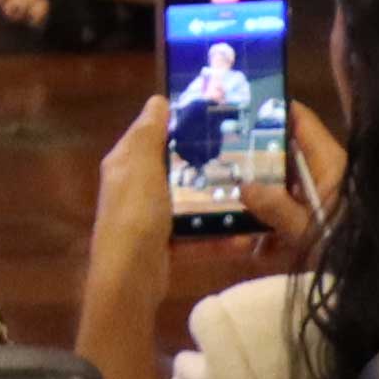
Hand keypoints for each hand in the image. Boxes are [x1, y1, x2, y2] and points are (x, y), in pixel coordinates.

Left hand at [72, 90, 296, 378]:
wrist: (130, 278)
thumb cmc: (135, 215)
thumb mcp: (142, 168)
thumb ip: (149, 135)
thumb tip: (158, 100)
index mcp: (125, 164)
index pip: (150, 134)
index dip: (176, 124)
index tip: (213, 117)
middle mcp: (134, 189)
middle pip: (174, 170)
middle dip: (205, 166)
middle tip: (244, 157)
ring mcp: (149, 220)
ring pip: (188, 205)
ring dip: (217, 205)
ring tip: (252, 198)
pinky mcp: (165, 247)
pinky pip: (196, 238)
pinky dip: (218, 239)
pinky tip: (246, 238)